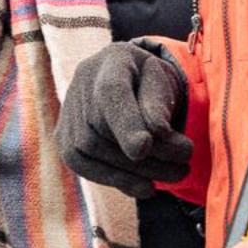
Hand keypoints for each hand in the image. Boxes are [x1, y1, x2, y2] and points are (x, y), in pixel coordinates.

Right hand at [58, 40, 191, 197]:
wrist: (127, 79)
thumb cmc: (150, 81)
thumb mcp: (164, 82)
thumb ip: (159, 104)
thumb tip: (156, 133)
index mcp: (112, 60)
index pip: (111, 92)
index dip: (125, 122)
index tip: (144, 148)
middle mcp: (82, 83)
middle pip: (102, 128)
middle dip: (145, 156)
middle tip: (183, 167)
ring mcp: (68, 111)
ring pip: (90, 150)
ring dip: (134, 172)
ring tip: (174, 176)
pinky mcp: (64, 138)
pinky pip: (82, 165)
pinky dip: (116, 180)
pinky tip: (145, 187)